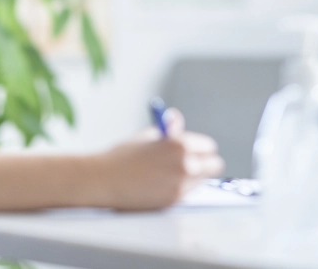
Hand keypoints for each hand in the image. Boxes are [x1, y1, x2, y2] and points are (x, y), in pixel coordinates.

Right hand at [90, 108, 224, 210]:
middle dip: (205, 163)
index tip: (195, 150)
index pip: (208, 147)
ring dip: (193, 177)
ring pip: (201, 180)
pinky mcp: (173, 201)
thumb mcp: (147, 136)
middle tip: (193, 164)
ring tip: (169, 174)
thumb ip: (168, 129)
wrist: (103, 180)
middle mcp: (185, 164)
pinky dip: (181, 188)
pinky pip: (187, 193)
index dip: (200, 148)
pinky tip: (161, 184)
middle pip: (214, 165)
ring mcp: (180, 184)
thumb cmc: (123, 155)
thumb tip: (177, 117)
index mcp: (180, 144)